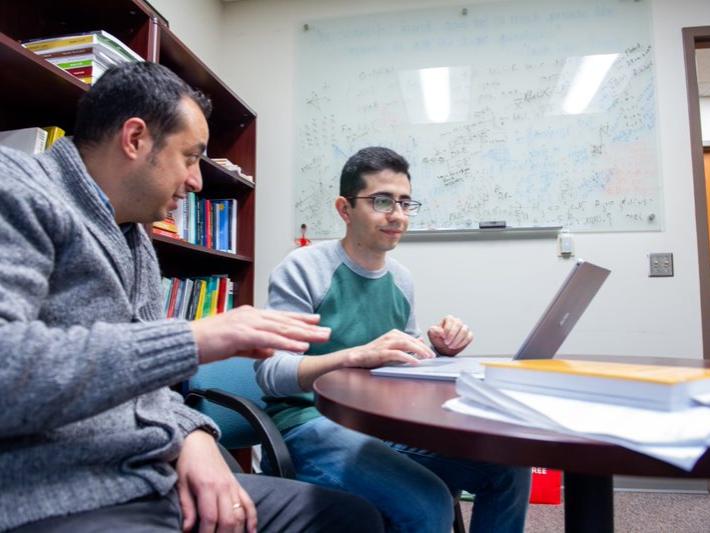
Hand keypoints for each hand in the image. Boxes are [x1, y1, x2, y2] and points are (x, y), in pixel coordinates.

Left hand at [177, 430, 256, 532]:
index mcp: (207, 486)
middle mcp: (224, 487)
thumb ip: (186, 507)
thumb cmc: (187, 462)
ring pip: (240, 514)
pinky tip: (252, 532)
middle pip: (228, 519)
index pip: (210, 518)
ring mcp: (233, 487)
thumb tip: (188, 529)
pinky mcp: (238, 486)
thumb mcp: (181, 484)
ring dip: (237, 531)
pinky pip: (249, 504)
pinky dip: (252, 519)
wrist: (199, 441)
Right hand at [190, 306, 329, 363]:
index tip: (317, 320)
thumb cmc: (208, 344)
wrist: (187, 342)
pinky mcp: (242, 334)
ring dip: (304, 334)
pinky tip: (300, 346)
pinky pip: (270, 339)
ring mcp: (247, 323)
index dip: (300, 318)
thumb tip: (271, 353)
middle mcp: (252, 315)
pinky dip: (287, 342)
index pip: (280, 317)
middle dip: (308, 327)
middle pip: (285, 321)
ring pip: (282, 328)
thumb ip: (255, 348)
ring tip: (321, 338)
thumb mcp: (237, 346)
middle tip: (328, 330)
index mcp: (250, 316)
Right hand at [345, 329, 434, 367]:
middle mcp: (391, 336)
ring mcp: (386, 344)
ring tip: (427, 357)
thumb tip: (420, 339)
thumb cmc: (375, 353)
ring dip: (418, 350)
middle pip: (411, 340)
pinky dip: (407, 357)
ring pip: (406, 344)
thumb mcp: (393, 346)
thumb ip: (406, 343)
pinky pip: (397, 354)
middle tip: (432, 356)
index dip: (423, 346)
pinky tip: (415, 362)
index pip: (413, 339)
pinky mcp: (381, 352)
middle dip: (423, 348)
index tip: (431, 353)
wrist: (357, 356)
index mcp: (394, 334)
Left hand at [428, 315, 472, 356]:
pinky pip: (469, 337)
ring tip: (451, 346)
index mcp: (448, 319)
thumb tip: (441, 331)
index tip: (443, 338)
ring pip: (464, 331)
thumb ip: (434, 330)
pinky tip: (456, 346)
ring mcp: (464, 328)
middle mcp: (457, 321)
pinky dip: (462, 343)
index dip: (447, 330)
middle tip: (447, 343)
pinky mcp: (469, 334)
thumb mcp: (432, 335)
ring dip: (457, 340)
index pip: (450, 320)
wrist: (444, 348)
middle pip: (458, 324)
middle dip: (453, 335)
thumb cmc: (438, 339)